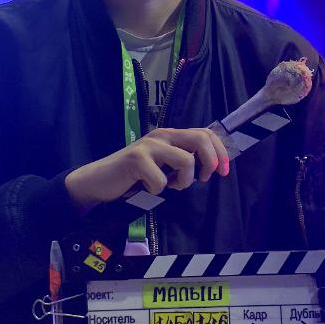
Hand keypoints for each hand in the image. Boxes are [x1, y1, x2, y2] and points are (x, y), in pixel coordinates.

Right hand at [65, 127, 229, 213]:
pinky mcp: (136, 159)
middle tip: (202, 179)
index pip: (206, 133)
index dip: (220, 152)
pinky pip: (161, 180)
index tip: (223, 172)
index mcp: (172, 136)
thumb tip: (211, 166)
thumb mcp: (164, 165)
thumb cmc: (135, 176)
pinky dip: (157, 190)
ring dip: (183, 181)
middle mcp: (162, 135)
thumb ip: (183, 161)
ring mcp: (149, 146)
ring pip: (185, 161)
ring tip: (169, 186)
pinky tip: (145, 187)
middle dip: (210, 162)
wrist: (100, 180)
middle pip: (200, 139)